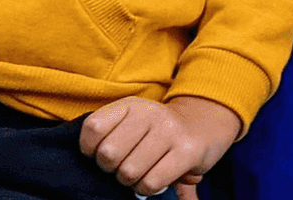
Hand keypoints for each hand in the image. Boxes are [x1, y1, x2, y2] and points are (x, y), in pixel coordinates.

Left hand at [79, 95, 244, 196]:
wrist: (205, 123)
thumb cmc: (158, 130)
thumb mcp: (134, 120)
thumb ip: (109, 133)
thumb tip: (87, 154)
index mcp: (132, 104)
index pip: (93, 128)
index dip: (90, 149)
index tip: (101, 153)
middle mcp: (151, 113)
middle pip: (109, 154)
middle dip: (112, 169)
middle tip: (124, 166)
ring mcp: (170, 131)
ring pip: (128, 172)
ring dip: (131, 181)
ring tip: (142, 173)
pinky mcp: (187, 151)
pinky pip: (151, 182)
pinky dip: (147, 188)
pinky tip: (154, 179)